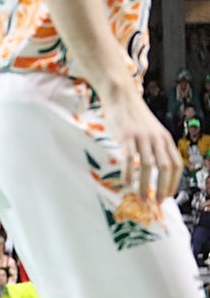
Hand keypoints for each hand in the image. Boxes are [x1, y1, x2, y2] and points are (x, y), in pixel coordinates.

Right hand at [104, 91, 183, 206]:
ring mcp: (142, 137)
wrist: (121, 95)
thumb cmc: (133, 115)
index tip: (167, 196)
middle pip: (165, 167)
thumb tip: (154, 168)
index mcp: (165, 138)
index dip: (173, 182)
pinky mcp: (126, 135)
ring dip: (145, 185)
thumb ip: (155, 146)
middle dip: (162, 187)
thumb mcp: (151, 130)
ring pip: (148, 165)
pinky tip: (126, 183)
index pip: (176, 164)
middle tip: (157, 202)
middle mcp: (157, 138)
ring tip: (141, 198)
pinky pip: (129, 158)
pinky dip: (128, 172)